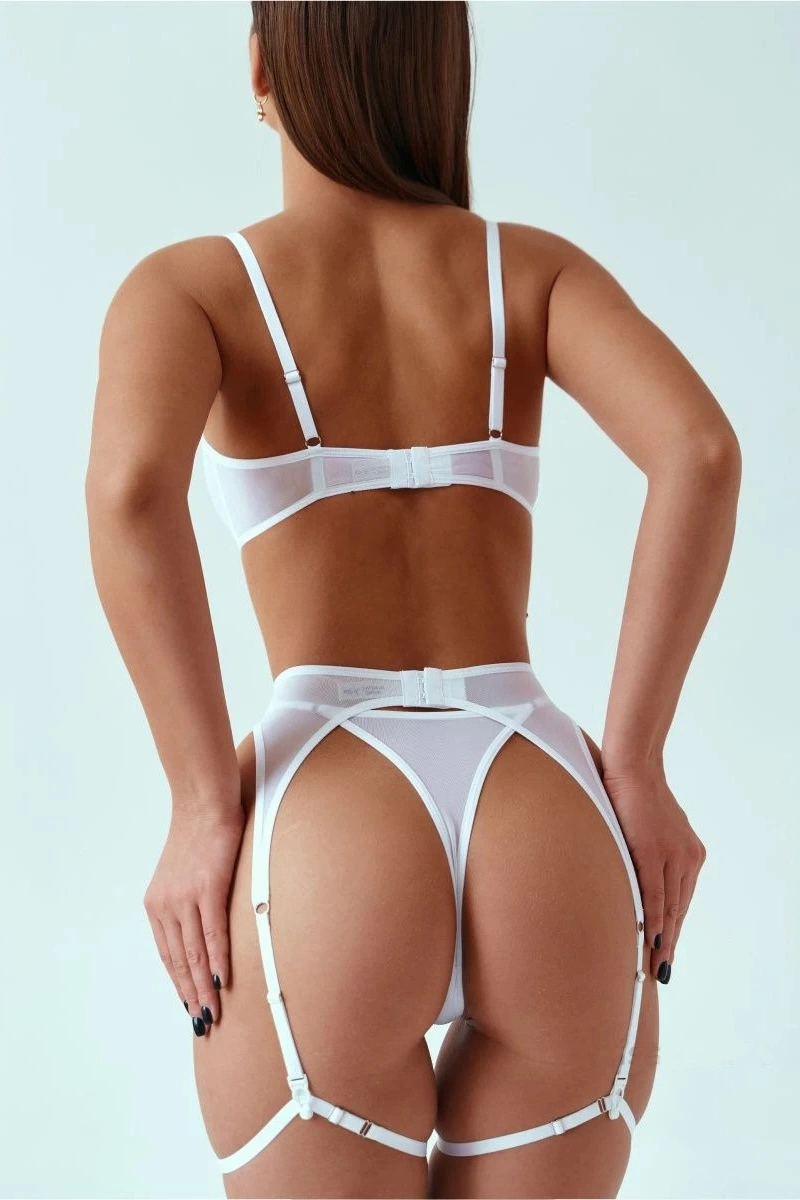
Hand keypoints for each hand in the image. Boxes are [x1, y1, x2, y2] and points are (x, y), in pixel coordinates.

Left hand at [143, 801, 244, 1033]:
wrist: (205, 802)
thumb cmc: (199, 834)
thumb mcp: (183, 873)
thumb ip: (187, 902)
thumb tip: (201, 928)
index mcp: (157, 904)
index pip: (167, 954)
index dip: (179, 984)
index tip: (190, 1006)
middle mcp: (165, 905)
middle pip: (179, 961)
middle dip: (191, 995)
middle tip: (203, 1023)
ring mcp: (185, 898)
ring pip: (194, 954)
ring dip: (204, 987)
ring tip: (213, 1011)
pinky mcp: (208, 888)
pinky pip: (213, 934)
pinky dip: (218, 961)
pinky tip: (223, 981)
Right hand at [601, 758, 705, 981]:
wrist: (631, 767)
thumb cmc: (634, 795)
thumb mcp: (651, 829)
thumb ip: (653, 854)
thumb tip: (639, 878)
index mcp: (689, 854)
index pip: (681, 902)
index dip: (673, 930)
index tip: (666, 954)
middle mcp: (687, 857)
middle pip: (678, 910)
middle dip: (668, 943)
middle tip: (660, 973)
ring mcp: (673, 854)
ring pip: (669, 907)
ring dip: (661, 939)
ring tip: (653, 966)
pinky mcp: (653, 851)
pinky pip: (654, 894)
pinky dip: (651, 920)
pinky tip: (649, 940)